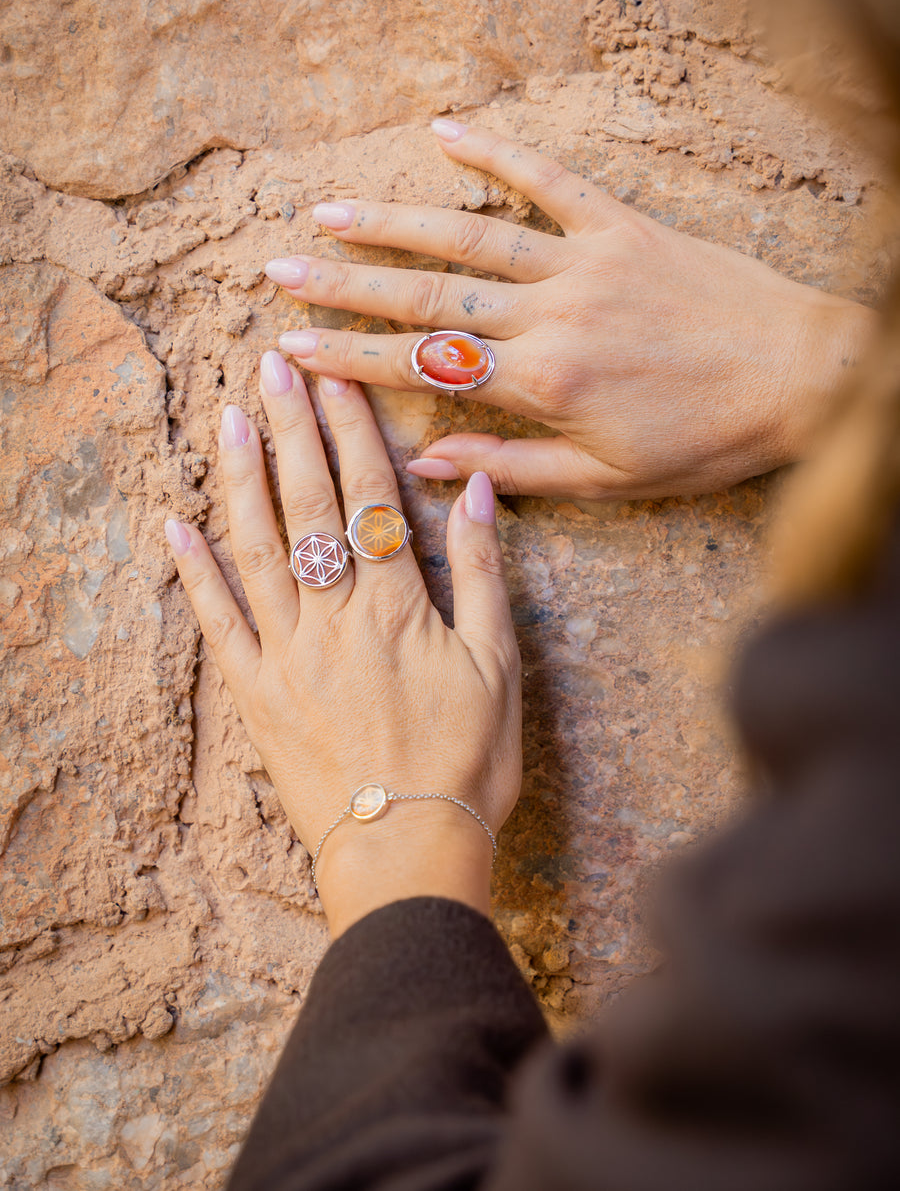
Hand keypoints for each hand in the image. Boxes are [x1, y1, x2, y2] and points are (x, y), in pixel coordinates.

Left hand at [165, 354, 520, 936]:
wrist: (409, 850)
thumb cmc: (467, 762)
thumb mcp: (499, 666)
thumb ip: (485, 572)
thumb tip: (478, 488)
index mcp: (399, 606)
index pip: (371, 498)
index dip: (354, 432)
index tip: (338, 377)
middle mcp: (335, 617)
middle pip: (309, 505)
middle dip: (291, 429)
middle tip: (273, 365)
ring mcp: (288, 654)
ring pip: (259, 549)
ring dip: (241, 478)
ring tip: (227, 418)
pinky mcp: (256, 693)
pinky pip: (219, 623)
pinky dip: (195, 572)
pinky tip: (176, 524)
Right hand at [265, 122, 874, 499]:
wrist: (804, 379)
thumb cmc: (707, 441)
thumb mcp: (608, 482)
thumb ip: (510, 471)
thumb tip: (425, 467)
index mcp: (544, 383)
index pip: (426, 364)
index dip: (351, 356)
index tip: (290, 344)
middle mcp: (553, 313)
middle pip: (429, 293)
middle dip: (346, 284)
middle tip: (278, 270)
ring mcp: (586, 261)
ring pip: (472, 234)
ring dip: (394, 221)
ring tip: (328, 211)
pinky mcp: (624, 225)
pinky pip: (551, 182)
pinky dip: (498, 153)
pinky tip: (445, 132)